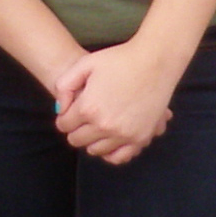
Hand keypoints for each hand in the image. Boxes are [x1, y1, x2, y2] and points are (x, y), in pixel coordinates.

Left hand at [53, 38, 179, 164]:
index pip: (63, 125)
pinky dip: (112, 151)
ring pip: (95, 150)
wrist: (155, 61)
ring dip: (93, 140)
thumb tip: (60, 109)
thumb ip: (64, 86)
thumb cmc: (120, 59)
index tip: (71, 111)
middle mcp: (104, 125)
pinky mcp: (140, 138)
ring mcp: (124, 134)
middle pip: (76, 140)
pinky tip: (112, 138)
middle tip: (84, 117)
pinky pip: (119, 157)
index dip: (65, 116)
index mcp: (88, 108)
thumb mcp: (84, 64)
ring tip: (99, 124)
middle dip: (76, 129)